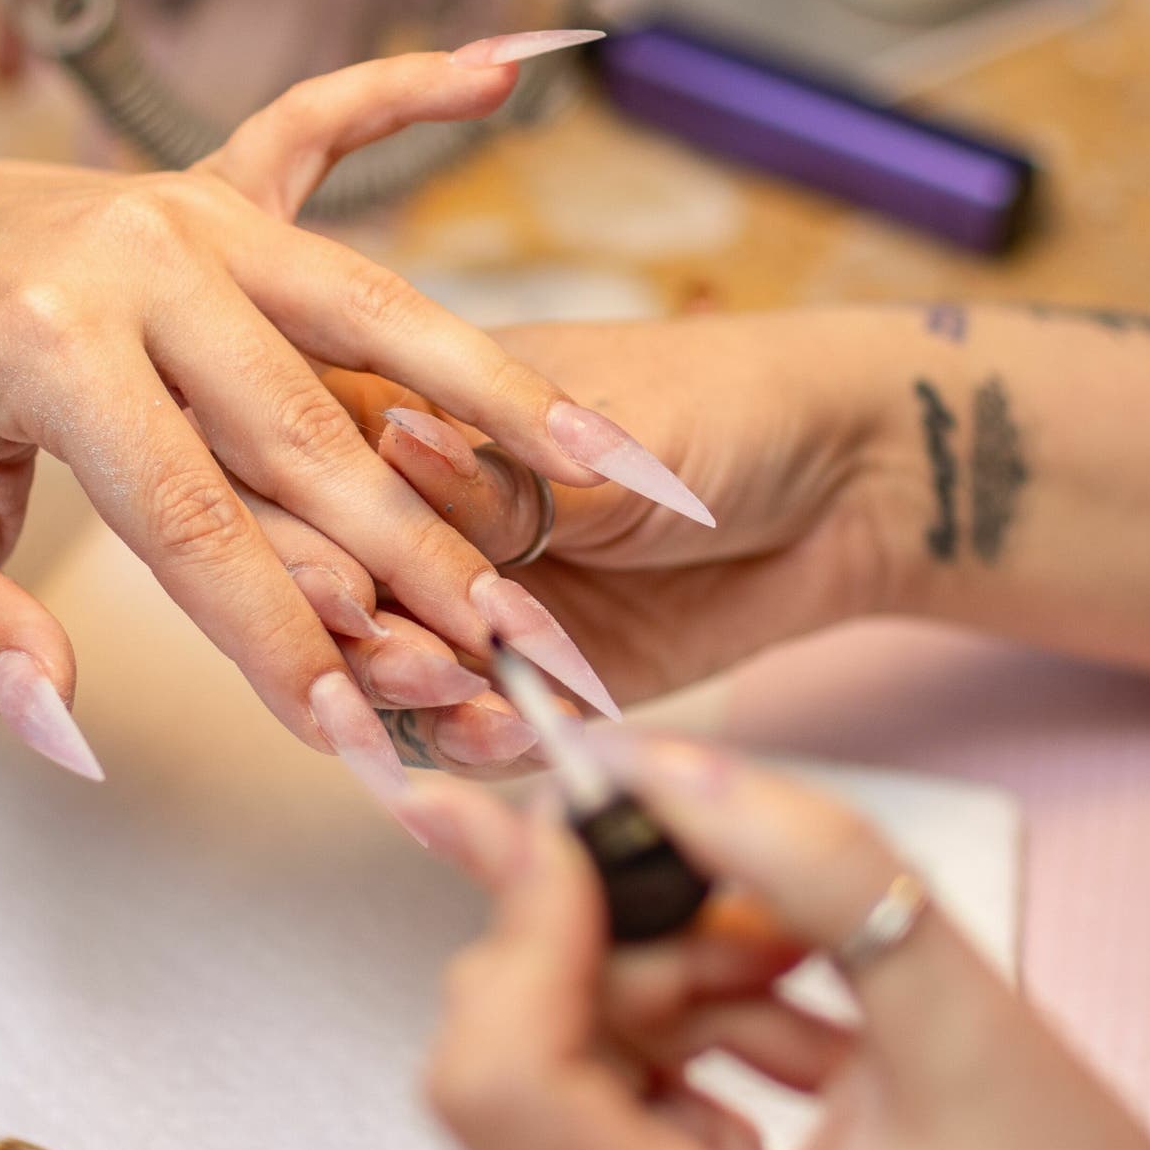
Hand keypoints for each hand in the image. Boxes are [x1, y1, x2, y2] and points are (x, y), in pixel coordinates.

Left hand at [0, 44, 703, 780]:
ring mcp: (185, 206)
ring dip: (499, 392)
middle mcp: (132, 255)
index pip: (191, 523)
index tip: (355, 735)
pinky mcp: (214, 178)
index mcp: (44, 345)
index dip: (280, 640)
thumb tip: (69, 728)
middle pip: (312, 430)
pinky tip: (516, 65)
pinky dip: (415, 89)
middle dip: (425, 555)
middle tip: (523, 648)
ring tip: (620, 464)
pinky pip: (328, 124)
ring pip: (372, 310)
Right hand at [328, 309, 924, 714]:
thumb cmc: (726, 407)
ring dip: (404, 695)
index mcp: (402, 407)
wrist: (848, 482)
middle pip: (319, 584)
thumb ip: (499, 469)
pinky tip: (503, 732)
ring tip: (463, 696)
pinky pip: (459, 731)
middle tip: (412, 657)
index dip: (305, 528)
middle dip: (349, 629)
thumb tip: (393, 446)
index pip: (301, 467)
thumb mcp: (607, 431)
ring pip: (376, 671)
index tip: (343, 576)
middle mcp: (411, 512)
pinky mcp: (519, 682)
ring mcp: (461, 603)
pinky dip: (469, 742)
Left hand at [401, 735, 1149, 1149]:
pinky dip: (700, 1028)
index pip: (497, 1073)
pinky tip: (811, 1009)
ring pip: (570, 1062)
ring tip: (816, 956)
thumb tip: (672, 768)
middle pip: (518, 1059)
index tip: (591, 819)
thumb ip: (814, 871)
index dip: (528, 920)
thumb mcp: (964, 1018)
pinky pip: (624, 1098)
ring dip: (676, 975)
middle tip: (762, 896)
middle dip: (624, 942)